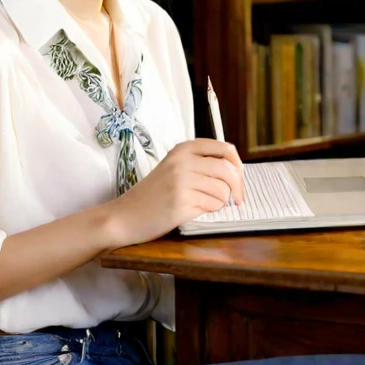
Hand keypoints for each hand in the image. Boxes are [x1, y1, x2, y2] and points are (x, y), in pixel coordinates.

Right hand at [108, 138, 244, 246]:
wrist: (124, 216)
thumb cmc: (153, 194)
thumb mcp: (174, 168)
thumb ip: (201, 164)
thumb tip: (237, 170)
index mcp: (183, 149)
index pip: (225, 148)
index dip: (238, 165)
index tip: (239, 178)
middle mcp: (183, 161)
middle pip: (228, 170)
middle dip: (238, 188)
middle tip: (237, 200)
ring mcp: (181, 181)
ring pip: (223, 190)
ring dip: (221, 201)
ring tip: (204, 204)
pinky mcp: (181, 202)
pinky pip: (212, 205)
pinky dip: (210, 210)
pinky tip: (194, 210)